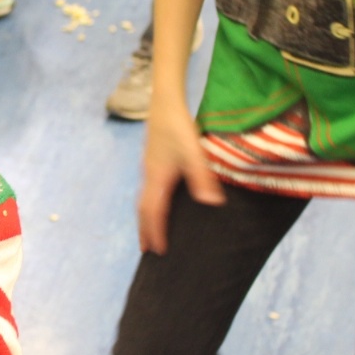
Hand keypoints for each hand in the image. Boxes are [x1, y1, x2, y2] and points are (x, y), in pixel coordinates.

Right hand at [137, 100, 222, 253]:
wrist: (164, 103)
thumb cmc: (178, 127)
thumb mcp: (194, 153)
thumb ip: (202, 178)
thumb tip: (212, 204)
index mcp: (157, 178)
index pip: (153, 212)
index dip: (155, 232)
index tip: (159, 251)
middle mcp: (149, 176)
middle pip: (142, 209)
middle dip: (144, 230)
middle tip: (146, 250)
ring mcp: (148, 168)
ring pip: (142, 199)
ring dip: (145, 218)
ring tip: (148, 231)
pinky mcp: (151, 160)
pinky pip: (146, 191)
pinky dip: (148, 204)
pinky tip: (157, 202)